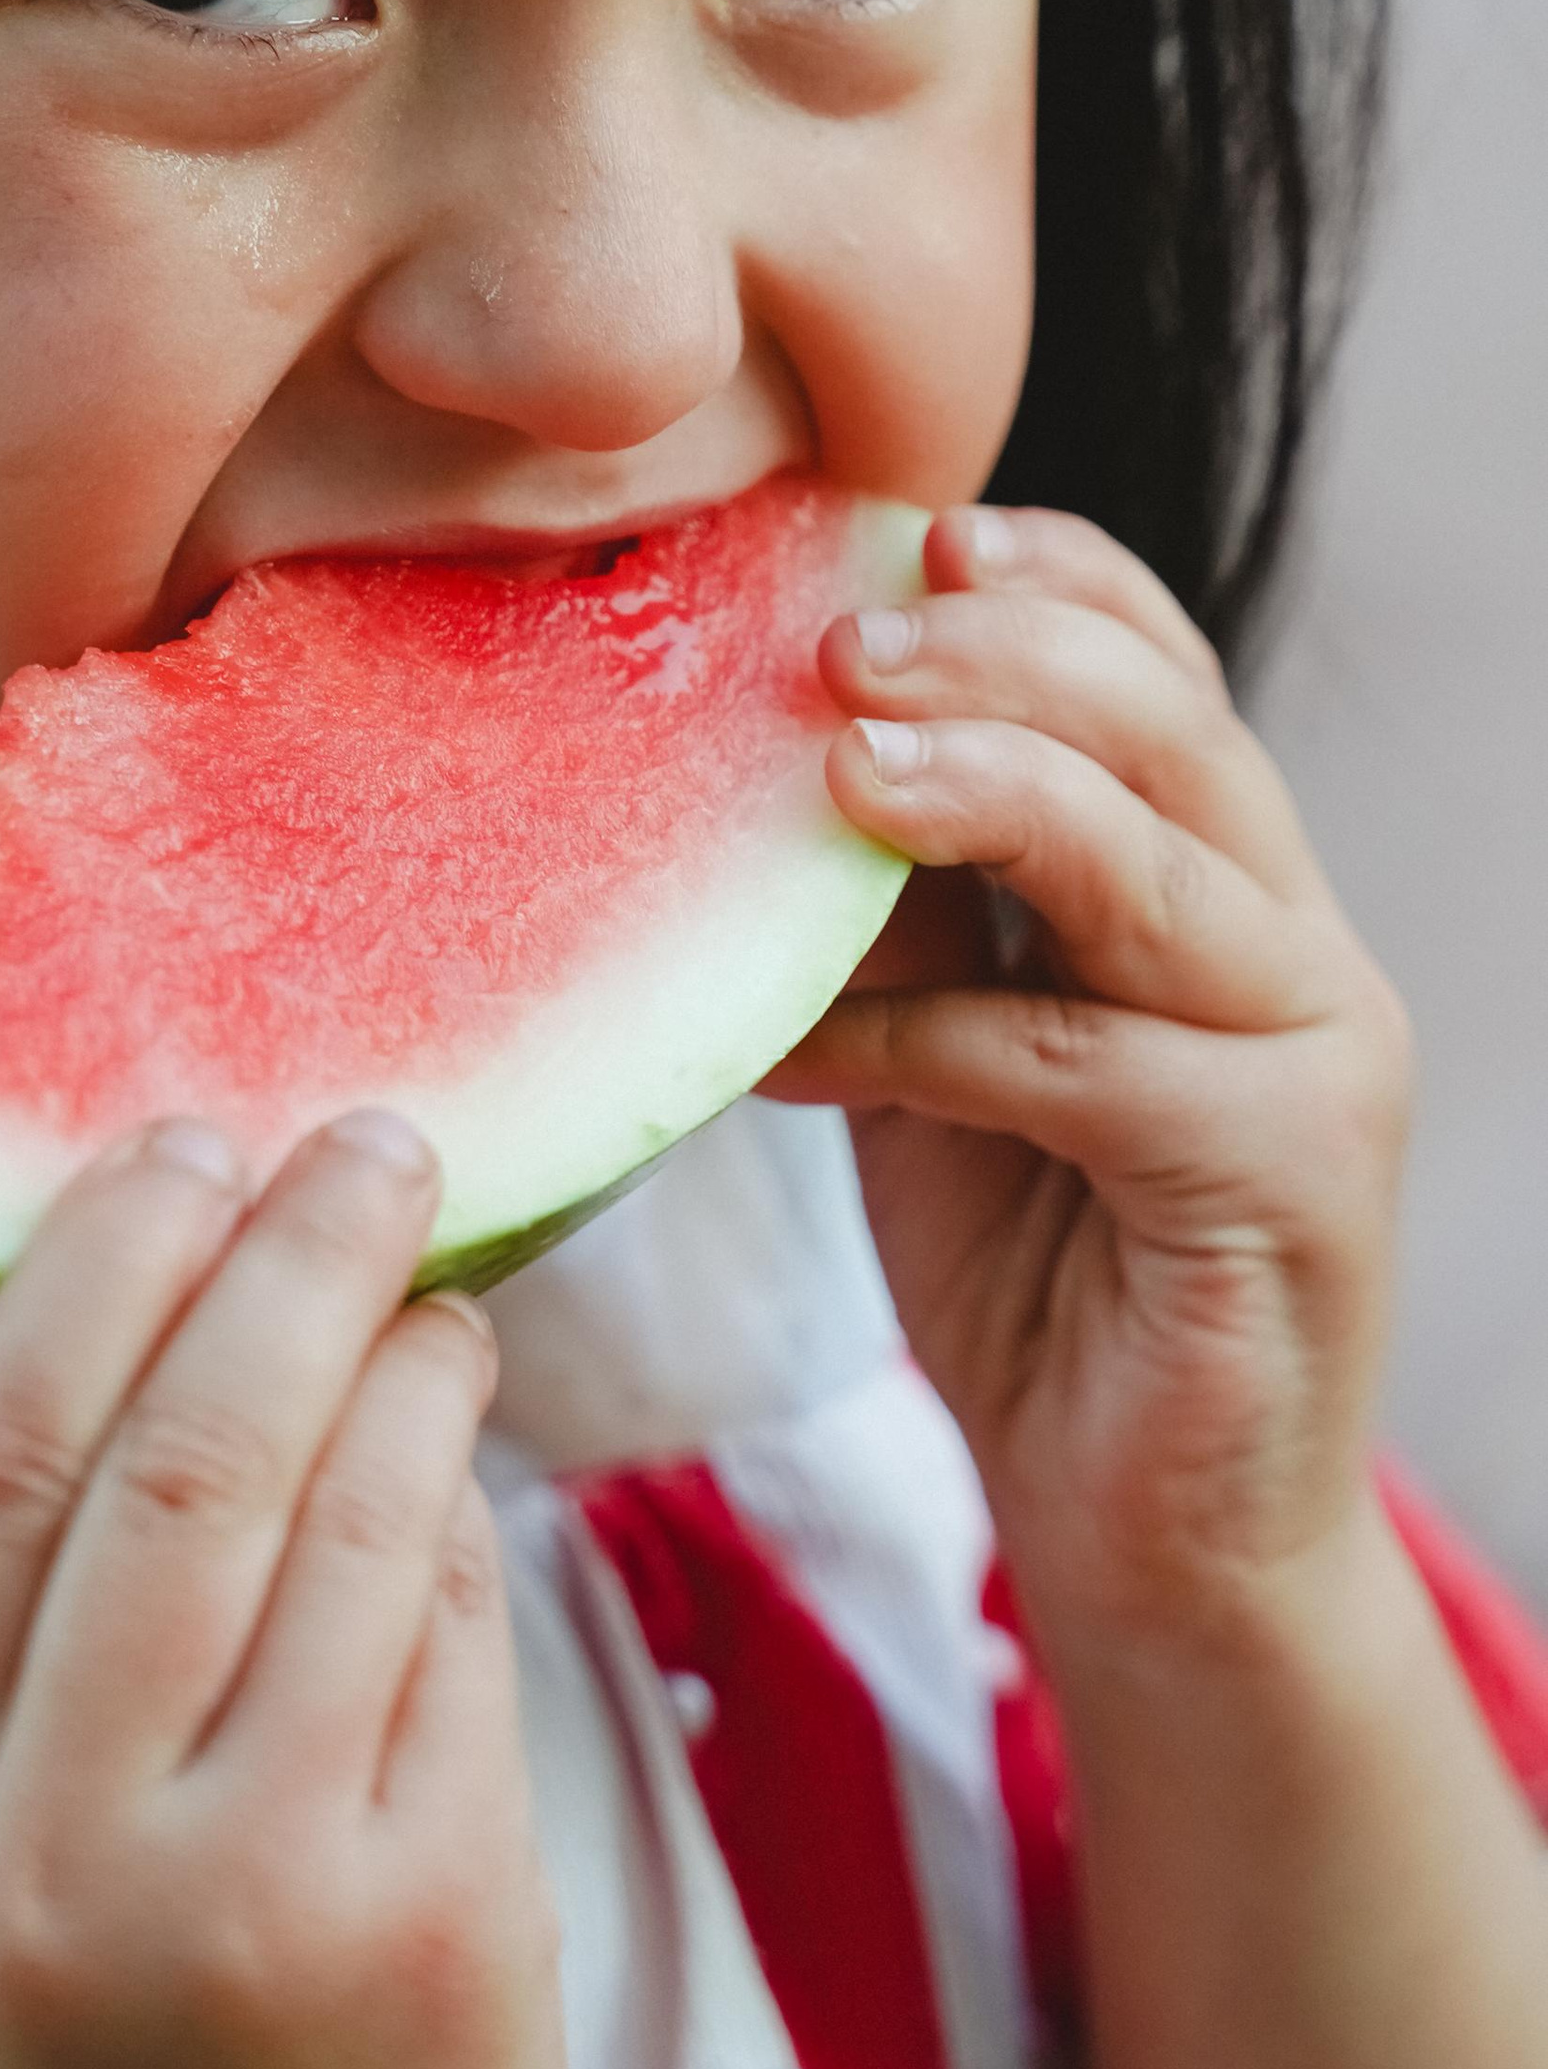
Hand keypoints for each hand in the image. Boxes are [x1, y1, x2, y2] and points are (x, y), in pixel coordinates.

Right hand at [0, 1111, 563, 2068]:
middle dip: (289, 1256)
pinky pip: (458, 1641)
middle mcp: (66, 1851)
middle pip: (185, 1456)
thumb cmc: (100, 2053)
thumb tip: (195, 1293)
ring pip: (352, 1523)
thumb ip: (45, 1619)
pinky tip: (459, 1450)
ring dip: (408, 1358)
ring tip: (433, 1288)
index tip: (181, 1140)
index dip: (97, 1263)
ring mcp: (258, 1895)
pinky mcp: (434, 1926)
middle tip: (365, 1141)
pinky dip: (462, 1512)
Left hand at [767, 503, 1412, 1662]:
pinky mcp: (1284, 1182)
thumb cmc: (1039, 1273)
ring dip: (990, 798)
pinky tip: (792, 1046)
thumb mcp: (947, 1049)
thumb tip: (755, 759)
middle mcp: (1295, 945)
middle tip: (843, 639)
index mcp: (1225, 884)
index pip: (1168, 675)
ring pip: (1156, 871)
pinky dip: (925, 1040)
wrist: (1151, 1541)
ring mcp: (1313, 1060)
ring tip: (840, 766)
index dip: (1057, 585)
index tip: (915, 527)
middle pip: (1173, 733)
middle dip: (1005, 662)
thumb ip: (905, 912)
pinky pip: (1085, 1067)